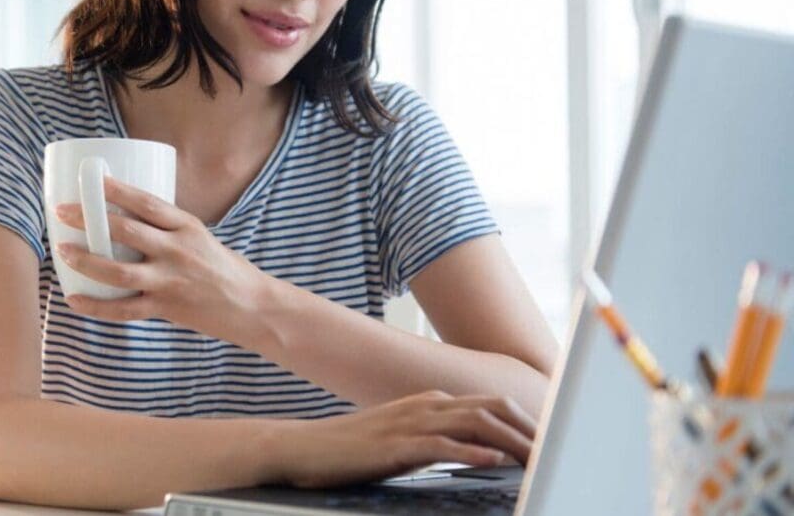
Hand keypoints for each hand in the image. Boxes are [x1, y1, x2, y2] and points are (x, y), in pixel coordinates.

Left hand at [54, 175, 267, 341]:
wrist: (251, 305)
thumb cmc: (223, 268)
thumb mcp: (200, 237)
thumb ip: (166, 229)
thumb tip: (122, 218)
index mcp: (187, 227)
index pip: (147, 203)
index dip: (116, 190)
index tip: (91, 180)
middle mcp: (178, 251)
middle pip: (126, 232)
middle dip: (90, 219)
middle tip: (62, 212)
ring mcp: (171, 281)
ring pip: (119, 272)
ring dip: (86, 261)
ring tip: (64, 251)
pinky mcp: (166, 308)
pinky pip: (124, 309)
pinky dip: (96, 307)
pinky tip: (75, 299)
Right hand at [270, 390, 536, 488]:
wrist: (306, 448)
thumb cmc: (354, 449)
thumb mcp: (404, 439)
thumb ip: (439, 439)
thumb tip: (480, 452)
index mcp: (431, 401)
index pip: (491, 405)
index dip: (525, 421)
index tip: (552, 441)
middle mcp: (426, 404)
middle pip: (491, 408)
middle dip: (529, 427)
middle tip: (558, 450)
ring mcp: (410, 421)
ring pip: (474, 422)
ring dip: (511, 439)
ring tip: (539, 458)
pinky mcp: (395, 444)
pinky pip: (440, 444)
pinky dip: (471, 451)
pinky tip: (492, 461)